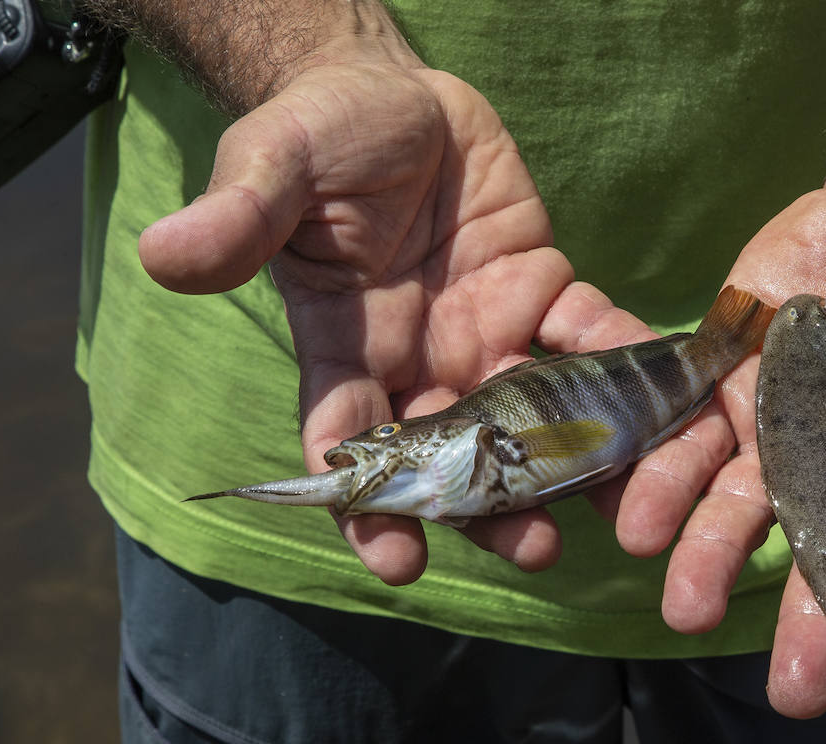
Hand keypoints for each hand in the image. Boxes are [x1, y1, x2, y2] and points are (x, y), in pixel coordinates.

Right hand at [137, 57, 647, 583]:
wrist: (394, 97)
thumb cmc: (319, 134)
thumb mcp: (273, 165)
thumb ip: (238, 217)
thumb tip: (160, 253)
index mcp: (349, 350)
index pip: (351, 444)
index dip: (369, 507)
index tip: (395, 563)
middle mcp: (424, 362)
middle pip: (457, 457)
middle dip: (491, 508)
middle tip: (532, 548)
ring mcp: (489, 333)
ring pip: (532, 417)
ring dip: (570, 464)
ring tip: (611, 509)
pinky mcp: (544, 292)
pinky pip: (590, 337)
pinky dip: (626, 370)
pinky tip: (665, 406)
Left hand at [616, 179, 825, 716]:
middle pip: (819, 549)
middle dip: (801, 614)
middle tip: (784, 691)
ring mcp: (772, 425)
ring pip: (733, 496)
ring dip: (703, 542)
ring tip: (674, 588)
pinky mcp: (723, 379)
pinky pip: (681, 424)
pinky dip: (653, 457)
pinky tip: (620, 497)